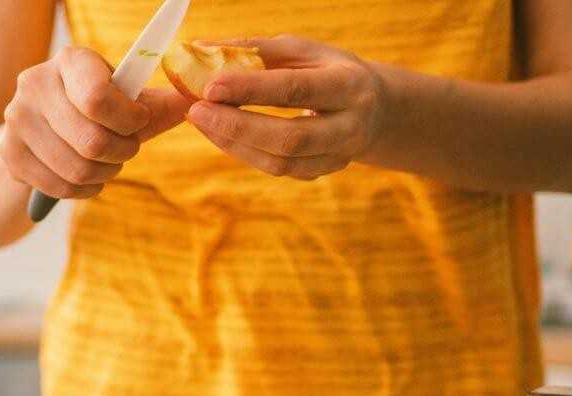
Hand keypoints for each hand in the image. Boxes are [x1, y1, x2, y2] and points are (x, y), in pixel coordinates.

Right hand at [0, 47, 189, 201]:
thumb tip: (195, 105)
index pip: (98, 97)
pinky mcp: (9, 153)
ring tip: (108, 162)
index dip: (128, 120)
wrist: (39, 129)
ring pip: (78, 169)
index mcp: (70, 60)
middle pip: (92, 141)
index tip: (138, 122)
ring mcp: (16, 119)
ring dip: (105, 173)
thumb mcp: (125, 101)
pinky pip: (61, 187)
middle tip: (127, 148)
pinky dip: (85, 189)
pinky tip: (89, 176)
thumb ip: (157, 106)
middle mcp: (35, 83)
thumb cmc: (94, 111)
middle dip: (122, 152)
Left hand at [185, 36, 391, 179]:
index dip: (250, 89)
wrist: (375, 108)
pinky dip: (244, 153)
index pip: (295, 89)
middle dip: (237, 125)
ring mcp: (338, 155)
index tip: (209, 85)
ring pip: (281, 162)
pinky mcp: (323, 172)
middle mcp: (349, 125)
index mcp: (348, 84)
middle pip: (289, 138)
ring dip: (234, 144)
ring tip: (201, 121)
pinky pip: (278, 170)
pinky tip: (221, 134)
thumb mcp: (302, 50)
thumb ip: (255, 50)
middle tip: (196, 111)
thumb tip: (200, 47)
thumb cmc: (328, 70)